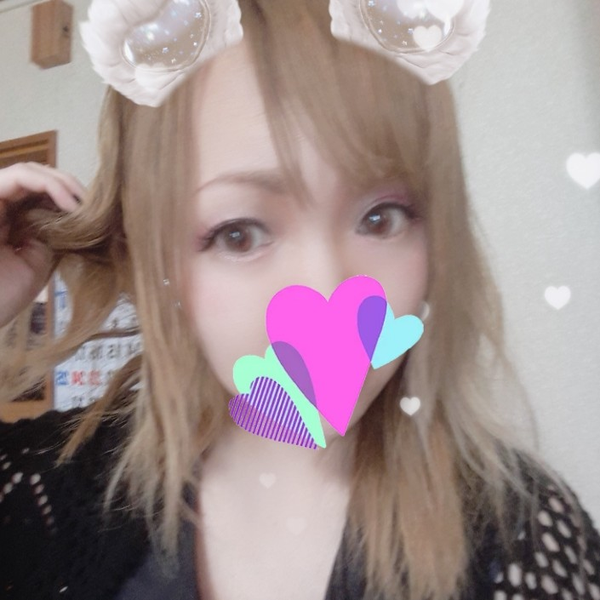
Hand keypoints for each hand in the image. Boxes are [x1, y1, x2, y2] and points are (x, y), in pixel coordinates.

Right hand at [0, 163, 85, 328]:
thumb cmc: (4, 294)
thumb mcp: (38, 260)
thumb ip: (51, 233)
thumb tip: (78, 214)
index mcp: (8, 219)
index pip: (39, 193)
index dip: (69, 195)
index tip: (95, 212)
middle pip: (35, 176)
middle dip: (68, 185)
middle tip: (92, 204)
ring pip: (27, 170)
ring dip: (61, 182)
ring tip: (82, 203)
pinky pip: (16, 176)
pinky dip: (47, 184)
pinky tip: (69, 204)